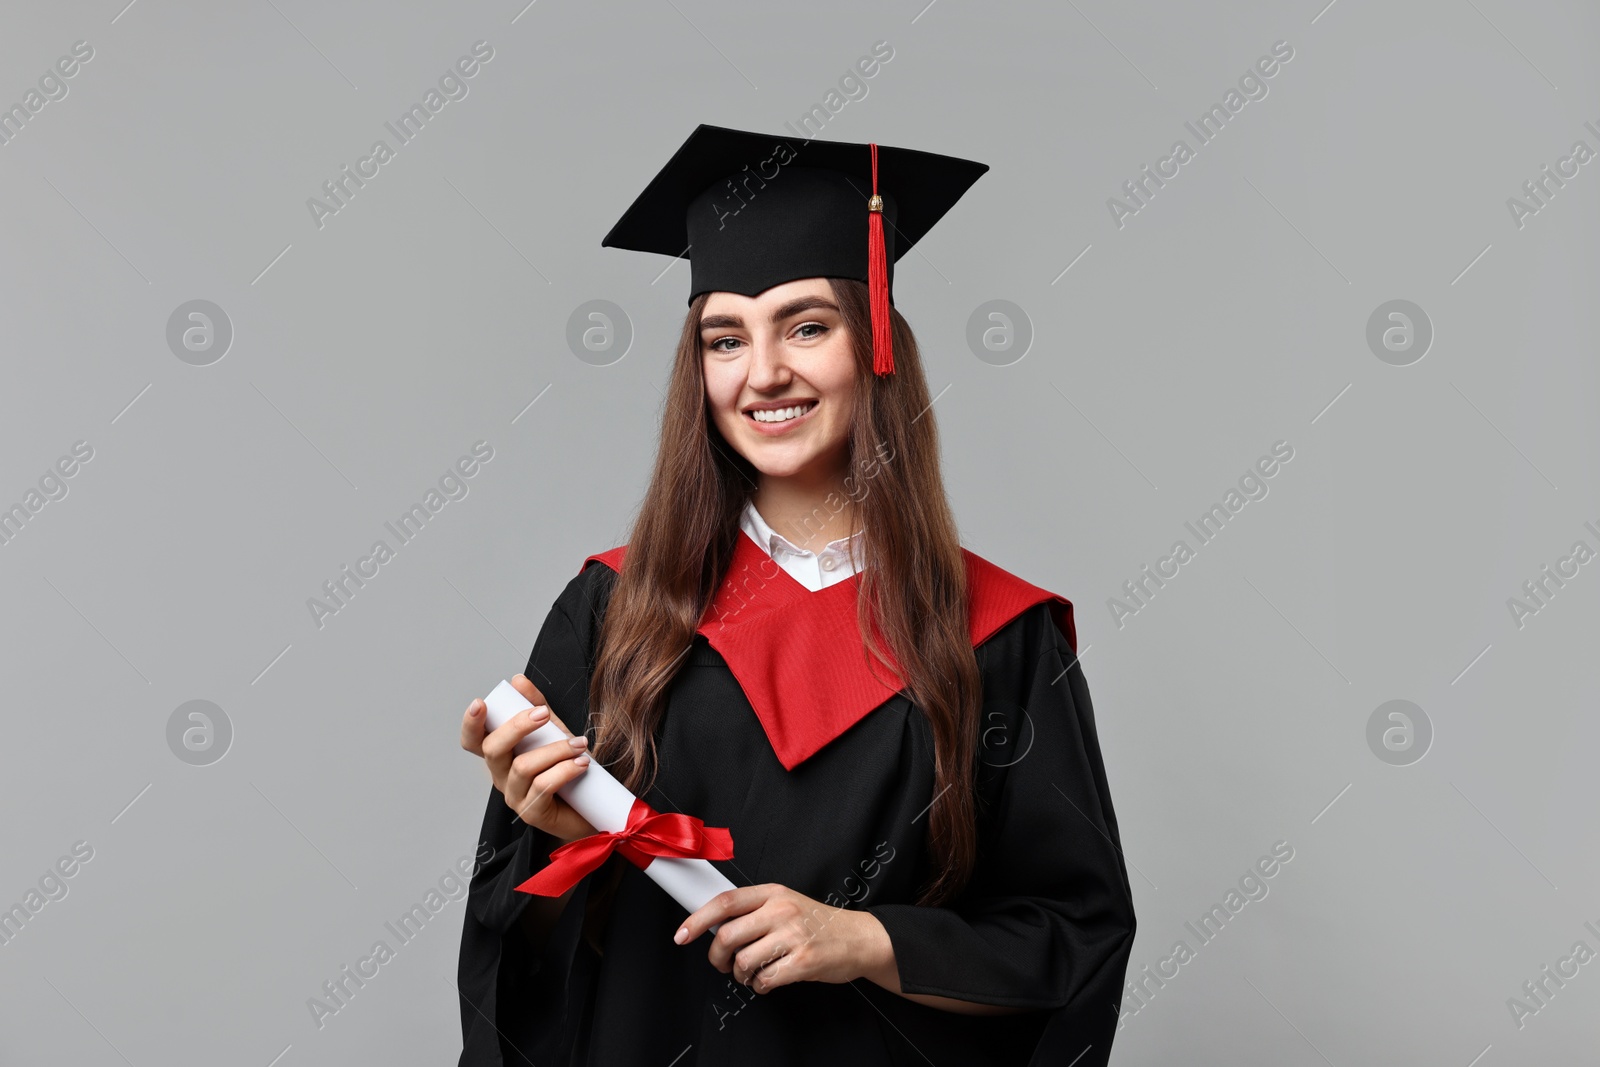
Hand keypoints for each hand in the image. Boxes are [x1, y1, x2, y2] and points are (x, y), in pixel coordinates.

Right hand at [460, 674, 597, 842]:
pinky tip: (582, 763)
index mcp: (501, 756)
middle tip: (543, 714)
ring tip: (580, 744)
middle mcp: (501, 777)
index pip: (473, 741)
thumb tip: (518, 681)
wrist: (592, 804)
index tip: (480, 704)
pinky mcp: (532, 813)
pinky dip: (564, 770)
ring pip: (522, 767)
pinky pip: (543, 787)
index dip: (471, 724)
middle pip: (493, 750)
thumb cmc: (568, 768)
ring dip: (555, 750)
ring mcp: (515, 797)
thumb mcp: (553, 732)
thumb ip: (536, 707)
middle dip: (517, 727)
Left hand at [673, 884, 893, 993]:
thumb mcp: (786, 903)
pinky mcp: (803, 961)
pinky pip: (764, 980)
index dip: (698, 919)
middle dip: (718, 957)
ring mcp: (793, 936)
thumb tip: (714, 927)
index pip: (725, 902)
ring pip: (744, 961)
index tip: (682, 935)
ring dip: (741, 975)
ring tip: (752, 973)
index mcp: (773, 892)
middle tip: (724, 964)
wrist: (859, 939)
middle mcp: (782, 910)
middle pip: (728, 935)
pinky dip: (760, 986)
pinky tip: (769, 980)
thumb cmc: (818, 923)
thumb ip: (754, 910)